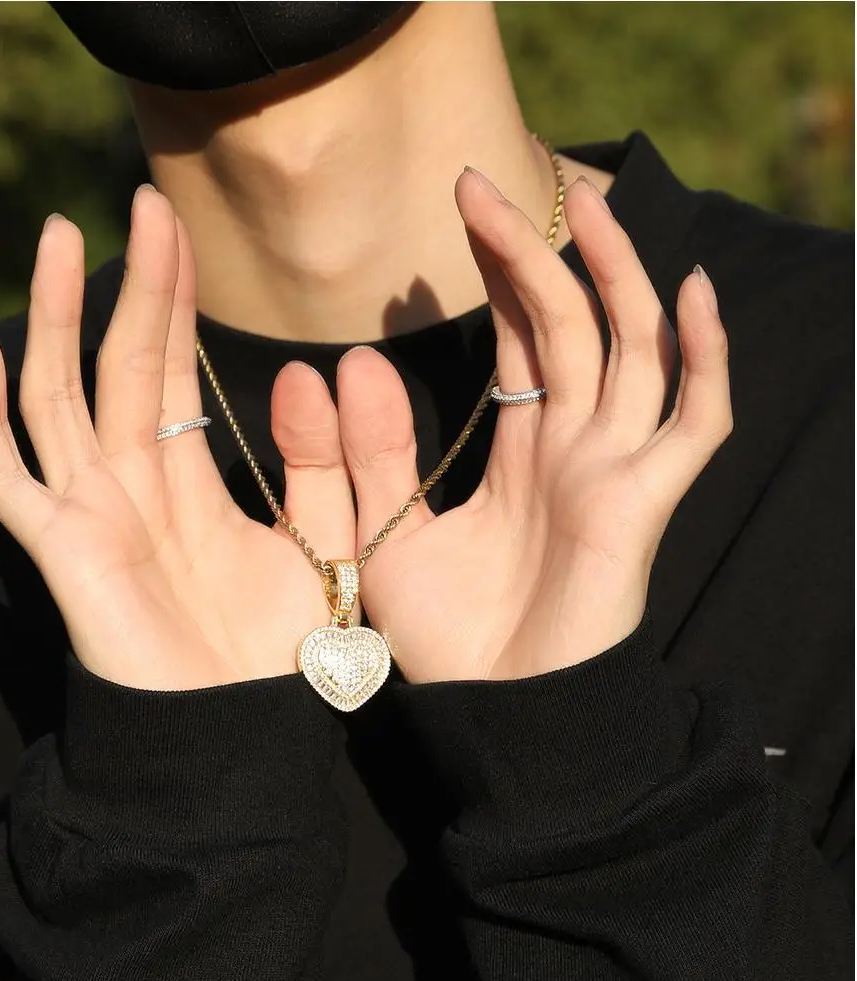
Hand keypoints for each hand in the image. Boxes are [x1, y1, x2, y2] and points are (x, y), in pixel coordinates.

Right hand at [0, 186, 353, 690]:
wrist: (243, 737)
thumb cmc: (276, 652)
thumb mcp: (321, 544)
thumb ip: (319, 466)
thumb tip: (300, 374)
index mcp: (187, 479)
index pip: (174, 368)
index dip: (174, 299)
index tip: (178, 230)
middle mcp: (130, 484)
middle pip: (122, 364)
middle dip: (131, 285)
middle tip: (144, 203)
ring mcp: (89, 512)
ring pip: (61, 397)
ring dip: (57, 319)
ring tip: (62, 238)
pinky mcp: (60, 552)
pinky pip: (8, 477)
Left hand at [336, 172, 731, 682]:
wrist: (491, 719)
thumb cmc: (446, 640)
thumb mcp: (387, 532)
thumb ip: (374, 453)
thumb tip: (354, 357)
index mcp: (522, 450)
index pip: (520, 336)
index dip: (499, 272)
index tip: (461, 208)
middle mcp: (576, 448)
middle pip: (570, 323)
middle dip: (537, 251)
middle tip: (486, 183)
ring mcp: (615, 471)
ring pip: (632, 349)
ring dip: (615, 274)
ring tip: (582, 202)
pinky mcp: (643, 505)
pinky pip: (693, 423)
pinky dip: (704, 360)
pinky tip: (692, 294)